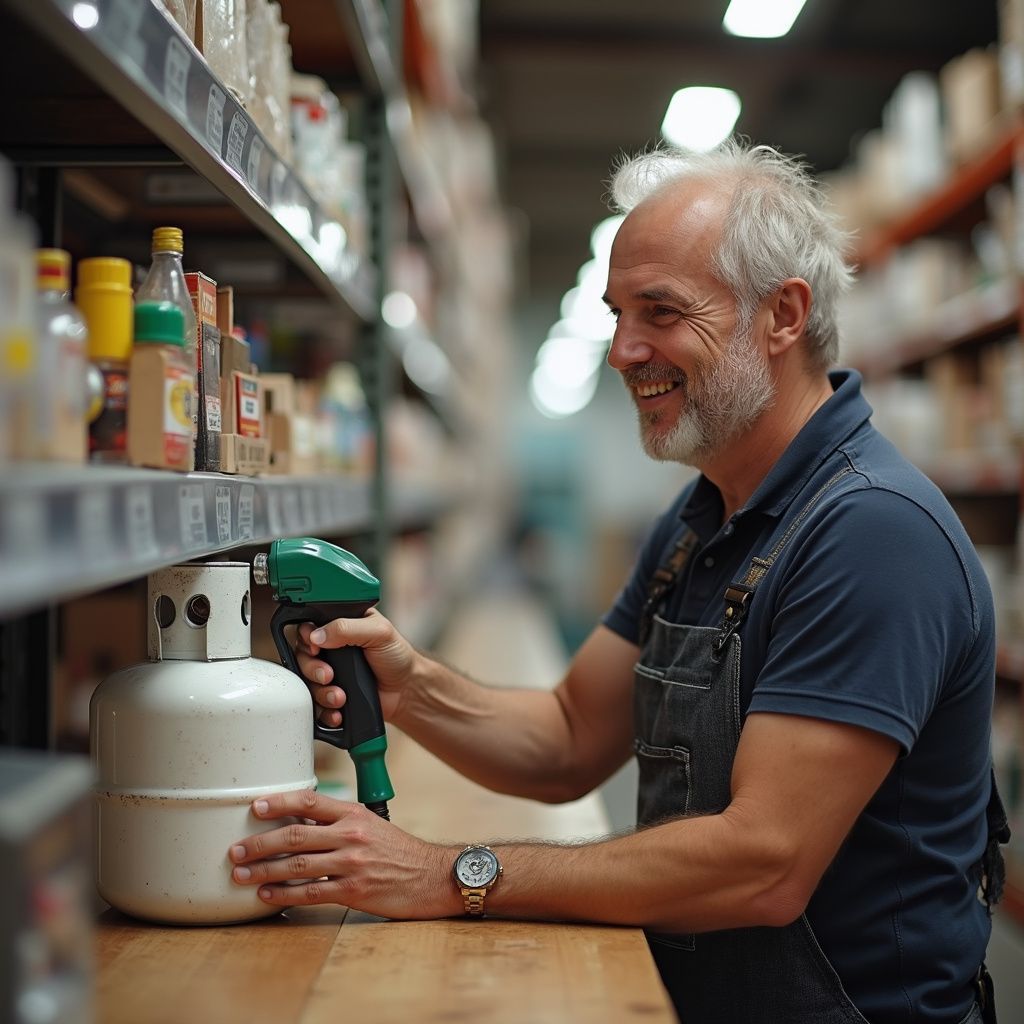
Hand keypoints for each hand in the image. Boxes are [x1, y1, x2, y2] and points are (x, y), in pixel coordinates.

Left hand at [229, 789, 456, 917]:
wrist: (432, 876)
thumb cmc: (399, 851)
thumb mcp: (371, 824)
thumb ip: (338, 822)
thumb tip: (299, 822)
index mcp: (353, 813)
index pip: (309, 800)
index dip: (279, 802)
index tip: (254, 807)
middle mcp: (351, 835)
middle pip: (296, 834)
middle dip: (259, 843)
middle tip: (235, 850)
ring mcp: (352, 863)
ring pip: (297, 865)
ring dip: (263, 871)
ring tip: (240, 875)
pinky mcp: (353, 891)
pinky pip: (311, 892)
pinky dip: (284, 894)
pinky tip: (267, 896)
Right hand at [294, 608, 416, 727]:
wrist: (406, 690)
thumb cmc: (396, 655)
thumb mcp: (378, 631)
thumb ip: (347, 627)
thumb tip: (317, 635)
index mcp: (339, 626)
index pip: (309, 627)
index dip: (306, 638)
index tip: (315, 648)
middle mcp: (330, 648)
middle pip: (302, 657)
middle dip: (312, 669)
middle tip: (329, 675)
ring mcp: (329, 673)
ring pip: (306, 682)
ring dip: (320, 692)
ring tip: (340, 696)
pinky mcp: (331, 695)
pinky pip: (315, 705)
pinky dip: (324, 711)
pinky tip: (338, 711)